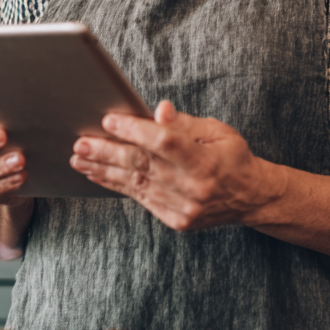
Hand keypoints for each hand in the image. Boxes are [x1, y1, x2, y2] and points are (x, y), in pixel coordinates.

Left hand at [69, 100, 285, 231]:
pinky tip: (99, 175)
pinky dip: (117, 186)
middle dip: (107, 152)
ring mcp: (183, 207)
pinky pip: (140, 199)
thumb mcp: (217, 131)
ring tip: (79, 159)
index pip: (164, 142)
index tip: (109, 118)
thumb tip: (159, 110)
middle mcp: (193, 187)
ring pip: (135, 184)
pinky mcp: (176, 220)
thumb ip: (184, 123)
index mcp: (206, 161)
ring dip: (104, 171)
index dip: (135, 130)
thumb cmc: (232, 157)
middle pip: (143, 165)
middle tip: (81, 143)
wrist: (250, 198)